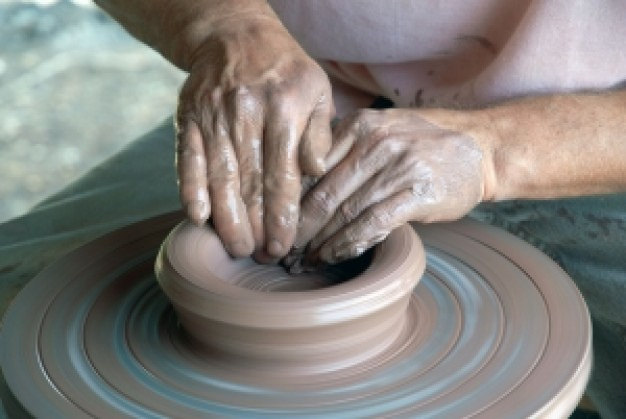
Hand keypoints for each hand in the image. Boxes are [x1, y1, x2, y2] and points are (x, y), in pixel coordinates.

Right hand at [175, 16, 332, 259]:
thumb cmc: (285, 71)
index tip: (284, 245)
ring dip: (226, 219)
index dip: (283, 216)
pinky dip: (190, 189)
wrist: (234, 36)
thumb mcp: (317, 90)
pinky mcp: (188, 118)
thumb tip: (317, 173)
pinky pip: (187, 160)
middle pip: (250, 183)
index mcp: (284, 109)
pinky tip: (197, 218)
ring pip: (219, 177)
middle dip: (256, 226)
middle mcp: (246, 114)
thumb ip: (319, 133)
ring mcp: (214, 116)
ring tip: (236, 248)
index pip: (283, 175)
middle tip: (260, 257)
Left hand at [294, 108, 494, 263]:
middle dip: (298, 228)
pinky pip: (373, 223)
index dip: (289, 201)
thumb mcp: (380, 130)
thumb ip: (342, 148)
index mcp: (358, 125)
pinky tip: (332, 256)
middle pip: (323, 193)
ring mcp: (397, 167)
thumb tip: (298, 182)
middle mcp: (375, 142)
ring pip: (344, 211)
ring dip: (319, 242)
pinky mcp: (417, 192)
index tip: (274, 224)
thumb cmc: (422, 143)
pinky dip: (348, 244)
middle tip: (280, 251)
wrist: (478, 148)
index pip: (312, 168)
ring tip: (302, 260)